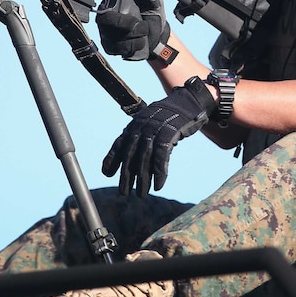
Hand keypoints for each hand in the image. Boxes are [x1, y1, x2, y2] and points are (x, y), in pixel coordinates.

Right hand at [96, 0, 169, 60]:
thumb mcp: (153, 1)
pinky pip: (119, 48)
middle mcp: (105, 16)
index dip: (114, 4)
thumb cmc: (151, 15)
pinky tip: (139, 41)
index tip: (129, 12)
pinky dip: (134, 45)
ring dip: (135, 36)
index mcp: (113, 0)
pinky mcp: (109, 47)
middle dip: (127, 24)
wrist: (158, 37)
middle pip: (106, 20)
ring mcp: (105, 32)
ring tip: (142, 32)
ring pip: (115, 36)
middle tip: (141, 24)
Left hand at [102, 77, 216, 196]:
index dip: (112, 159)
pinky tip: (158, 186)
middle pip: (130, 155)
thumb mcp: (150, 125)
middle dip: (126, 175)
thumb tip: (130, 158)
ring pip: (144, 158)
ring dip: (142, 179)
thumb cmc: (168, 117)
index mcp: (134, 125)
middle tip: (124, 193)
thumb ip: (139, 139)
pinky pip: (161, 156)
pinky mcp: (169, 133)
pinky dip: (159, 173)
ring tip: (141, 194)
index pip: (119, 143)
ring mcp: (154, 129)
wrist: (188, 102)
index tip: (106, 174)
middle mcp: (141, 127)